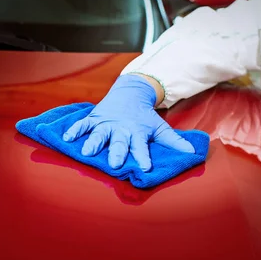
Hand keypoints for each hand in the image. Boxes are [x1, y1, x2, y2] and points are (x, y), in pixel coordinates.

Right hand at [62, 74, 194, 170]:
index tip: (146, 167)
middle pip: (119, 142)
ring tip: (87, 153)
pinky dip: (75, 130)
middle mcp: (121, 128)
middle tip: (115, 164)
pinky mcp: (95, 118)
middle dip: (117, 152)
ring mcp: (106, 123)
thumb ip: (173, 141)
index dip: (143, 156)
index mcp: (137, 132)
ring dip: (93, 142)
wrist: (130, 92)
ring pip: (99, 134)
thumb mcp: (160, 127)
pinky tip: (67, 138)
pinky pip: (83, 124)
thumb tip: (193, 152)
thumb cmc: (145, 116)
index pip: (141, 146)